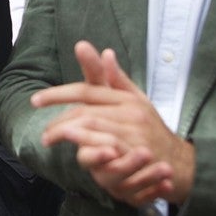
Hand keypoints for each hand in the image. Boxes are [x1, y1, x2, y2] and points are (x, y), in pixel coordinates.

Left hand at [33, 41, 192, 205]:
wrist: (179, 163)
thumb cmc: (153, 131)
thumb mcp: (138, 101)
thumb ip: (117, 80)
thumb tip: (105, 52)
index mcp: (127, 97)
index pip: (87, 89)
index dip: (59, 94)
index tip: (36, 100)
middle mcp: (130, 111)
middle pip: (85, 109)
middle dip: (59, 119)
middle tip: (44, 132)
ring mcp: (133, 132)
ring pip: (92, 126)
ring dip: (67, 133)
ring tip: (50, 139)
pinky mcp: (135, 153)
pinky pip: (106, 148)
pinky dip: (87, 148)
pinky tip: (74, 152)